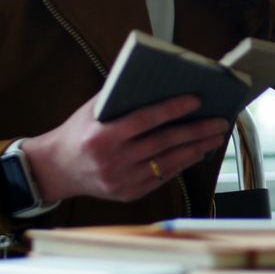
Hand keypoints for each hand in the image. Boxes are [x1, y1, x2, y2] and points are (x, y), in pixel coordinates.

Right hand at [22, 94, 229, 202]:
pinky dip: (181, 164)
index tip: (196, 100)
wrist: (55, 170)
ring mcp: (121, 180)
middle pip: (164, 143)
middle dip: (196, 131)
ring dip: (196, 149)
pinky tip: (196, 153)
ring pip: (168, 162)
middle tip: (219, 121)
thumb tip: (157, 79)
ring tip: (215, 137)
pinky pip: (162, 177)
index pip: (146, 120)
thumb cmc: (78, 133)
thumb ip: (120, 97)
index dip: (173, 109)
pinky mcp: (128, 194)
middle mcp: (113, 160)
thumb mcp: (92, 111)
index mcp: (103, 136)